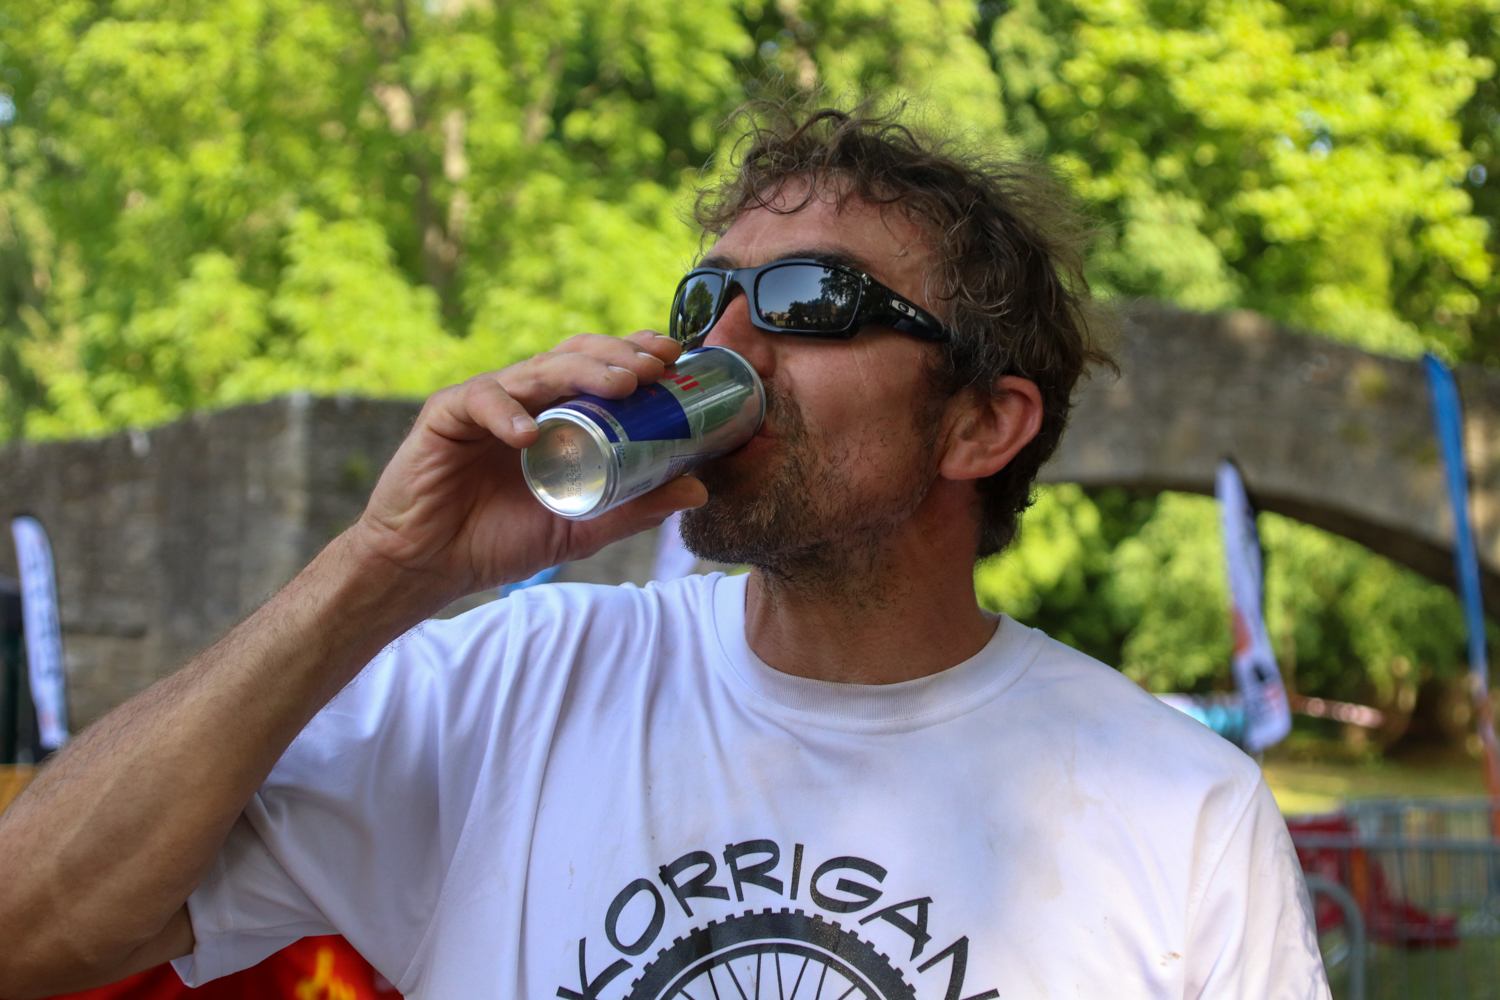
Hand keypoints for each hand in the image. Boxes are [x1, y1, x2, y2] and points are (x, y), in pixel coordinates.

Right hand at [347, 330, 708, 604]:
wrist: (428, 567)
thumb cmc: (499, 541)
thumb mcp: (580, 528)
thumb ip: (633, 509)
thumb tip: (697, 488)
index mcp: (554, 414)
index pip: (599, 367)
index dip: (635, 354)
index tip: (676, 358)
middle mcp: (523, 399)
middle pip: (574, 356)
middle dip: (620, 354)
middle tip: (657, 366)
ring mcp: (485, 403)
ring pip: (536, 370)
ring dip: (581, 373)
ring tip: (621, 385)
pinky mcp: (445, 416)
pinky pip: (479, 402)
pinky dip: (506, 413)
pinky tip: (530, 432)